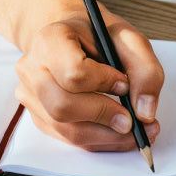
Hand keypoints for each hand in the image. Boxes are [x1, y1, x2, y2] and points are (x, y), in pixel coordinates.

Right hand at [14, 7, 162, 150]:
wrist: (73, 37)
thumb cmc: (97, 35)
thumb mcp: (129, 39)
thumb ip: (145, 70)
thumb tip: (145, 112)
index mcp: (50, 40)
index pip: (73, 72)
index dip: (103, 83)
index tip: (124, 85)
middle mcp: (32, 68)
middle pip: (63, 106)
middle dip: (104, 117)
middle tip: (133, 121)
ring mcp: (30, 95)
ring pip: (66, 129)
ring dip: (106, 136)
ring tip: (134, 131)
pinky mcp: (38, 116)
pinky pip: (68, 138)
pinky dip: (98, 139)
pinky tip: (117, 132)